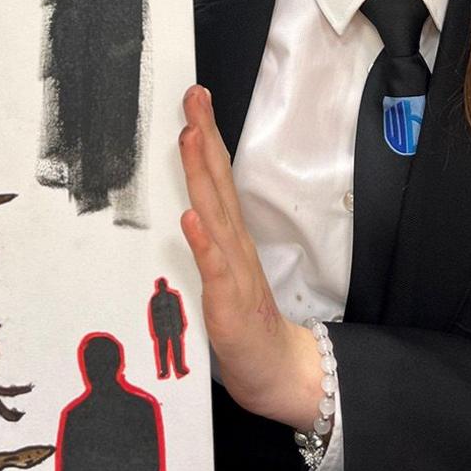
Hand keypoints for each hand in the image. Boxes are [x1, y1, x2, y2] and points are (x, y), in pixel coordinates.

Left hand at [178, 85, 323, 431]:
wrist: (278, 372)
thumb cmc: (246, 326)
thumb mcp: (223, 275)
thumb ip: (209, 243)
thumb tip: (192, 209)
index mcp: (230, 238)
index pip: (217, 179)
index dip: (206, 138)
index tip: (195, 101)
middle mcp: (233, 246)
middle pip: (218, 182)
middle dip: (204, 137)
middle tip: (194, 98)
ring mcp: (233, 272)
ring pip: (215, 214)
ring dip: (202, 175)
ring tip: (191, 138)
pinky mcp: (228, 303)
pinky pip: (215, 269)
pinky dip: (203, 242)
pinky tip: (192, 218)